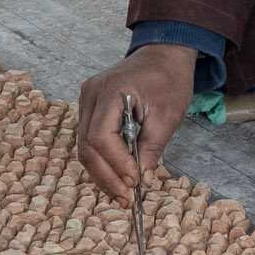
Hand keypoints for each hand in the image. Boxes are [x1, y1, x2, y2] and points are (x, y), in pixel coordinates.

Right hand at [76, 44, 196, 202]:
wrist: (164, 55)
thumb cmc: (169, 79)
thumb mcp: (168, 116)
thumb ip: (151, 149)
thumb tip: (142, 180)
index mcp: (110, 90)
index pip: (100, 136)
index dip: (116, 163)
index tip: (134, 181)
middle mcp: (90, 94)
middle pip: (87, 146)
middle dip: (107, 176)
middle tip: (127, 199)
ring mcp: (87, 101)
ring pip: (85, 148)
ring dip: (103, 174)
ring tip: (124, 195)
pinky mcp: (91, 109)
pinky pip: (91, 141)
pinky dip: (104, 162)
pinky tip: (118, 179)